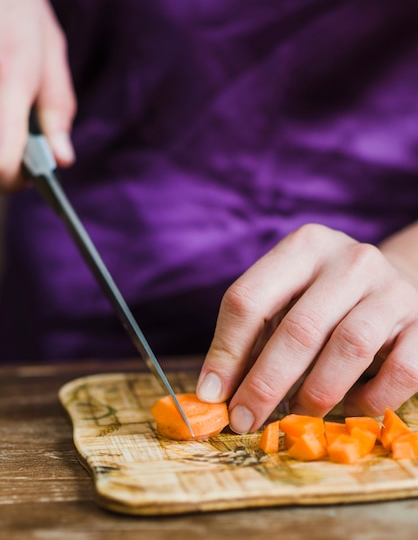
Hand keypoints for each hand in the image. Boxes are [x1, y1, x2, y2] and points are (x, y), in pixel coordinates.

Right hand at [0, 0, 75, 190]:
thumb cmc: (14, 0)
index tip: (24, 177)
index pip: (2, 163)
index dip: (13, 181)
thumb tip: (63, 160)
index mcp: (12, 79)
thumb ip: (58, 107)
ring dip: (2, 136)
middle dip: (3, 160)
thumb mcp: (49, 47)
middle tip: (16, 142)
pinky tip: (6, 101)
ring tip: (12, 111)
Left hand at [197, 223, 417, 432]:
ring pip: (349, 347)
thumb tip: (217, 392)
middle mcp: (349, 260)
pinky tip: (349, 410)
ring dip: (315, 394)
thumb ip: (254, 335)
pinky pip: (399, 372)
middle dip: (264, 384)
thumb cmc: (325, 298)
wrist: (396, 283)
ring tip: (295, 416)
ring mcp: (391, 290)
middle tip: (244, 419)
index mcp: (304, 247)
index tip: (212, 394)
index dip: (225, 351)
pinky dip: (369, 400)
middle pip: (298, 328)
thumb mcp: (287, 298)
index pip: (249, 298)